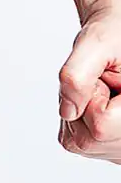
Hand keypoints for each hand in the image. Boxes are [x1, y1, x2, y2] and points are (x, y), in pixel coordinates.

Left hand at [58, 0, 120, 163]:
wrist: (117, 38)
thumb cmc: (114, 36)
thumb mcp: (95, 42)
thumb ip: (76, 75)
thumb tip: (67, 111)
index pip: (101, 126)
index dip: (94, 96)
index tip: (104, 77)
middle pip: (90, 139)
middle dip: (85, 105)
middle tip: (102, 81)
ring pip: (82, 142)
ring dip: (82, 112)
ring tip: (104, 89)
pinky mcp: (113, 146)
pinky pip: (79, 141)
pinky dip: (80, 119)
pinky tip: (99, 102)